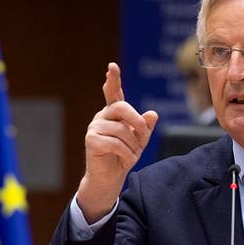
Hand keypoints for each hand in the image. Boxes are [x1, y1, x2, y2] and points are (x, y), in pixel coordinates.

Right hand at [76, 62, 157, 221]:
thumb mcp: (140, 140)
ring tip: (133, 154)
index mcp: (114, 114)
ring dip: (133, 145)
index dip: (113, 79)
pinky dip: (127, 154)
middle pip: (122, 107)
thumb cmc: (124, 156)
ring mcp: (94, 127)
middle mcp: (102, 116)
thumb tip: (152, 114)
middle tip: (142, 136)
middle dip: (136, 121)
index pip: (113, 93)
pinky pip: (115, 143)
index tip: (112, 66)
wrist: (110, 178)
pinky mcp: (91, 140)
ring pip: (121, 130)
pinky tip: (127, 160)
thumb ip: (145, 127)